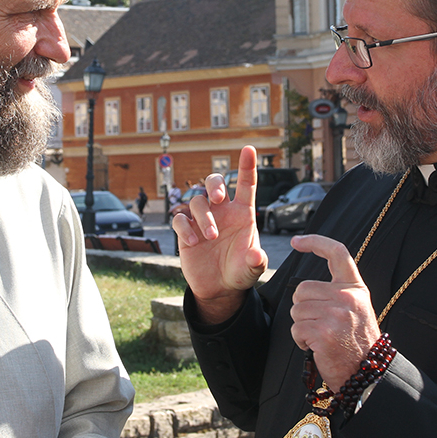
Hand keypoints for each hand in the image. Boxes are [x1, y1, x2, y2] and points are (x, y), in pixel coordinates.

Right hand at [175, 146, 266, 323]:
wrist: (220, 288)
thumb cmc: (240, 271)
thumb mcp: (253, 268)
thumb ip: (256, 261)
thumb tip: (255, 255)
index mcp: (242, 213)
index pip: (246, 185)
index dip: (247, 166)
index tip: (249, 149)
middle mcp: (222, 211)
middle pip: (215, 183)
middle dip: (215, 184)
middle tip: (218, 199)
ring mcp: (202, 220)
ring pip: (196, 201)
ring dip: (203, 216)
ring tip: (211, 237)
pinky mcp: (186, 231)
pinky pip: (179, 219)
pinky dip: (185, 227)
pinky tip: (193, 242)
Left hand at [289, 234, 380, 391]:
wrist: (368, 373)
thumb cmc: (356, 342)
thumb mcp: (356, 308)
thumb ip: (338, 292)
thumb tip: (305, 287)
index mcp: (355, 287)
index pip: (336, 253)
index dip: (315, 242)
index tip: (297, 241)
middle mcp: (347, 297)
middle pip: (302, 289)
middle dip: (302, 308)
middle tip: (319, 324)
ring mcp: (336, 314)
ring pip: (296, 310)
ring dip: (302, 325)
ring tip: (320, 336)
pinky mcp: (325, 332)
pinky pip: (296, 328)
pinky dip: (300, 340)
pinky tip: (316, 346)